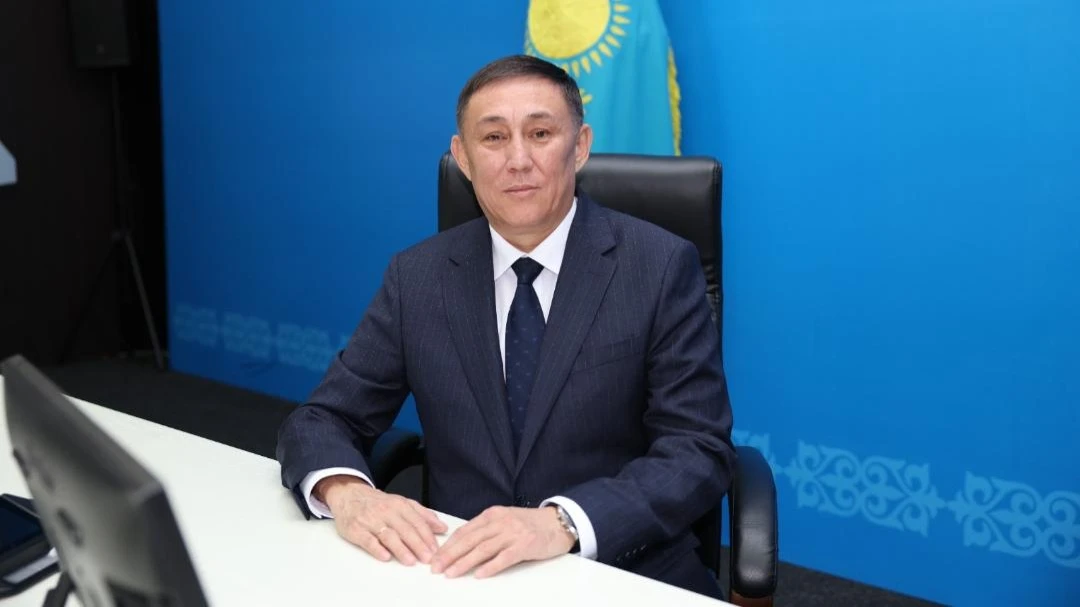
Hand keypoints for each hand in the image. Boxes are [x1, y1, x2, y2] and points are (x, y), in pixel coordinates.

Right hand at [316, 475, 447, 564]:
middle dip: (418, 545)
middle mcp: (386, 511)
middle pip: (405, 530)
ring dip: (400, 549)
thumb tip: (442, 528)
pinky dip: (377, 549)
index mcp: (399, 505)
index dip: (427, 536)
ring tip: (411, 561)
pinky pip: (367, 540)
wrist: (349, 495)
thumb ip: (423, 515)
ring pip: (388, 536)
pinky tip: (386, 557)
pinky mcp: (356, 530)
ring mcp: (370, 520)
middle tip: (428, 559)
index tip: (436, 550)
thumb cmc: (378, 503)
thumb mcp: (402, 503)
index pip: (417, 522)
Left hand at [430, 506, 574, 578]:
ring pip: (483, 549)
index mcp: (492, 515)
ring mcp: (513, 533)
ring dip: (464, 562)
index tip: (434, 557)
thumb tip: (462, 545)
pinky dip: (490, 567)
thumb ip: (486, 530)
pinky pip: (504, 557)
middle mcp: (501, 522)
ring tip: (451, 573)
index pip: (465, 531)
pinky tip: (479, 574)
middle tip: (436, 568)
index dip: (448, 545)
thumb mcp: (505, 521)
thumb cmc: (530, 524)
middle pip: (470, 540)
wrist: (559, 522)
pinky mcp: (525, 545)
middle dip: (450, 555)